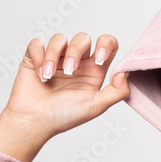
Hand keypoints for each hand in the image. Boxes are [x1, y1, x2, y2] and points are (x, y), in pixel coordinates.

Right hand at [0, 32, 129, 161]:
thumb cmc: (64, 116)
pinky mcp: (35, 58)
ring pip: (60, 39)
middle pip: (83, 38)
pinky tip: (40, 75)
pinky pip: (37, 43)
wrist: (35, 122)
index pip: (107, 44)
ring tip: (50, 77)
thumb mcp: (97, 106)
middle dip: (76, 52)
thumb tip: (125, 73)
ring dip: (54, 56)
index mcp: (94, 71)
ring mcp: (56, 59)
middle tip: (70, 72)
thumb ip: (117, 91)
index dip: (106, 44)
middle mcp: (76, 62)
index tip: (99, 59)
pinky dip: (39, 57)